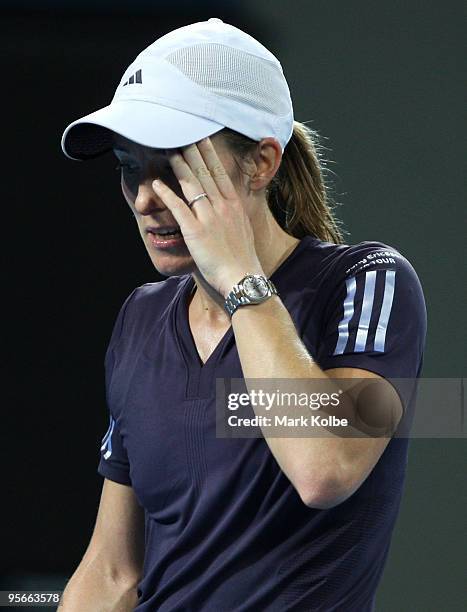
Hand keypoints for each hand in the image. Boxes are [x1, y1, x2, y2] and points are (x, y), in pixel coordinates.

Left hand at [152, 137, 263, 297]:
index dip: (209, 154)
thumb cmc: (242, 259)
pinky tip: (157, 183)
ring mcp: (209, 218)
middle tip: (182, 133)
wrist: (243, 278)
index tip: (202, 138)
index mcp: (235, 205)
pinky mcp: (196, 232)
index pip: (220, 173)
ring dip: (179, 166)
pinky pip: (179, 208)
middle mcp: (223, 207)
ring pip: (192, 185)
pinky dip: (167, 194)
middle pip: (205, 173)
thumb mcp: (243, 230)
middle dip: (192, 151)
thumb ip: (234, 215)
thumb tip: (230, 207)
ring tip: (168, 151)